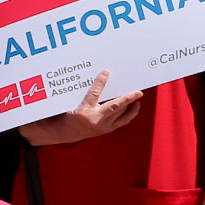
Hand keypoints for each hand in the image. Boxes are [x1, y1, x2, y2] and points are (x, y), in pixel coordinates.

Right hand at [17, 71, 143, 145]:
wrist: (66, 133)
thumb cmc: (68, 115)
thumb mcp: (71, 103)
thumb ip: (84, 94)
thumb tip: (97, 80)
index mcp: (83, 111)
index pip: (94, 94)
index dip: (100, 82)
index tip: (106, 72)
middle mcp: (94, 119)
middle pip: (114, 106)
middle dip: (127, 98)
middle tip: (138, 91)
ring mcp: (102, 126)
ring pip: (120, 113)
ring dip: (129, 104)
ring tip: (137, 95)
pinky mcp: (107, 129)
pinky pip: (122, 121)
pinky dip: (130, 114)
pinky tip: (135, 106)